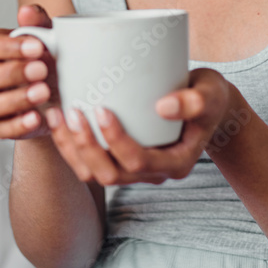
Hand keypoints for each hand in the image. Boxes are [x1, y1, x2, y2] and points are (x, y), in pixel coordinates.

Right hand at [0, 3, 59, 139]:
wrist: (62, 91)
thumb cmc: (49, 57)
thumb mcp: (48, 38)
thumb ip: (38, 23)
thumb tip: (26, 11)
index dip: (7, 47)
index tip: (38, 47)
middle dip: (10, 73)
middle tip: (42, 70)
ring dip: (13, 100)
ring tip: (44, 92)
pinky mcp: (1, 126)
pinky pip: (0, 130)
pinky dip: (19, 125)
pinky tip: (38, 117)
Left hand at [45, 67, 246, 185]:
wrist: (205, 102)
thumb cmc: (208, 95)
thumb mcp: (210, 93)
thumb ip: (195, 100)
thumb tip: (163, 107)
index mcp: (176, 163)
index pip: (139, 162)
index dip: (115, 141)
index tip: (102, 108)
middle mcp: (153, 173)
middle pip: (110, 174)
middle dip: (86, 147)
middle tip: (73, 111)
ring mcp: (135, 169)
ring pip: (94, 174)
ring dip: (71, 149)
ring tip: (57, 114)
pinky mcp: (121, 158)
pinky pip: (89, 163)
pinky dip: (70, 145)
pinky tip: (57, 118)